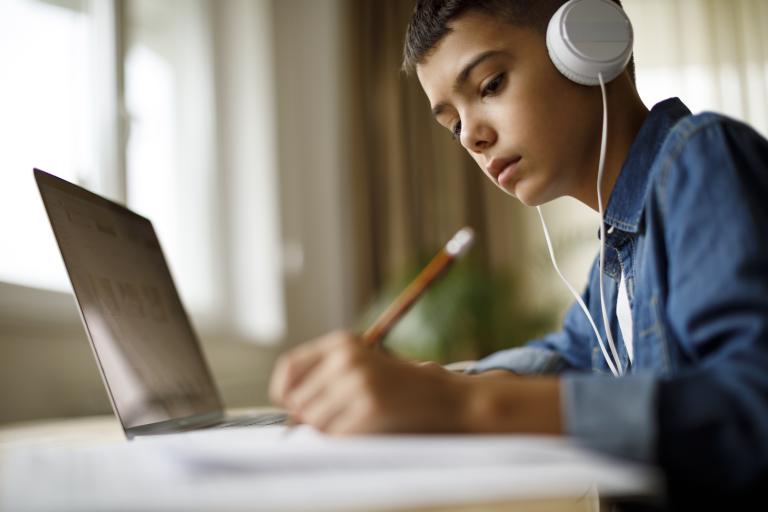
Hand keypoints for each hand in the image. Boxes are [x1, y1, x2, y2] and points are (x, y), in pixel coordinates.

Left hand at [269, 330, 469, 434]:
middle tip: (336, 415)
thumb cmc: (395, 384)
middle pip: (298, 400)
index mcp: (342, 342)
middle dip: (310, 415)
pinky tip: (365, 427)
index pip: (290, 367)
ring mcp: (358, 382)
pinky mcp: (369, 407)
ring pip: (314, 421)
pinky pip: (335, 436)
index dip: (283, 390)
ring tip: (354, 419)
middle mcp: (346, 358)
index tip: (290, 404)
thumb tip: (289, 412)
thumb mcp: (359, 364)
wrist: (439, 394)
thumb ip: (325, 377)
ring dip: (328, 429)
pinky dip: (344, 438)